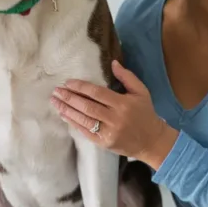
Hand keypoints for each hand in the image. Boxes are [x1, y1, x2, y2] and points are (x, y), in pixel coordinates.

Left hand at [51, 60, 177, 168]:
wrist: (152, 141)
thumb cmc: (145, 113)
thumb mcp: (141, 92)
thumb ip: (127, 77)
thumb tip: (113, 63)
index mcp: (123, 104)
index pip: (97, 93)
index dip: (81, 87)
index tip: (67, 82)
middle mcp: (115, 118)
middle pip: (87, 106)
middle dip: (69, 98)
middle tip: (56, 91)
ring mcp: (109, 132)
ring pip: (84, 120)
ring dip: (67, 110)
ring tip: (55, 102)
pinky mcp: (104, 143)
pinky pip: (85, 132)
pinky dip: (73, 123)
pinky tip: (64, 115)